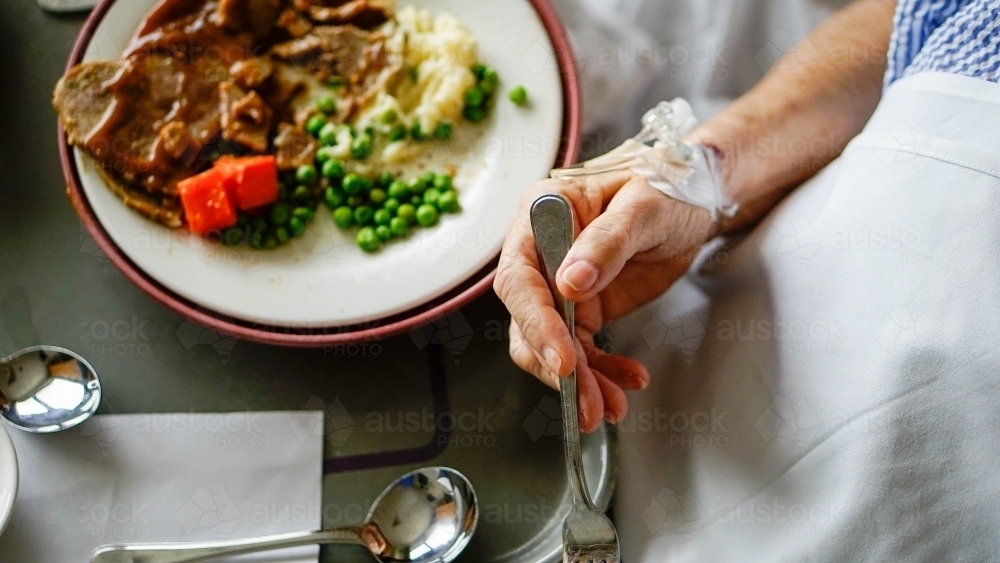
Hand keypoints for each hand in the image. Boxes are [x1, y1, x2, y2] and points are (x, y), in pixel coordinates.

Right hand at [494, 167, 716, 431]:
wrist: (696, 198)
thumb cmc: (668, 185)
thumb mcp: (645, 206)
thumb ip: (607, 241)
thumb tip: (570, 283)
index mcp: (543, 214)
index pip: (520, 277)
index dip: (537, 322)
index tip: (562, 358)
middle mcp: (542, 252)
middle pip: (529, 319)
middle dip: (556, 365)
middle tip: (586, 401)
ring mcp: (561, 284)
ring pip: (551, 344)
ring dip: (577, 381)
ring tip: (609, 407)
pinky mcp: (584, 309)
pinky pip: (582, 350)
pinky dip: (601, 373)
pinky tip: (627, 381)